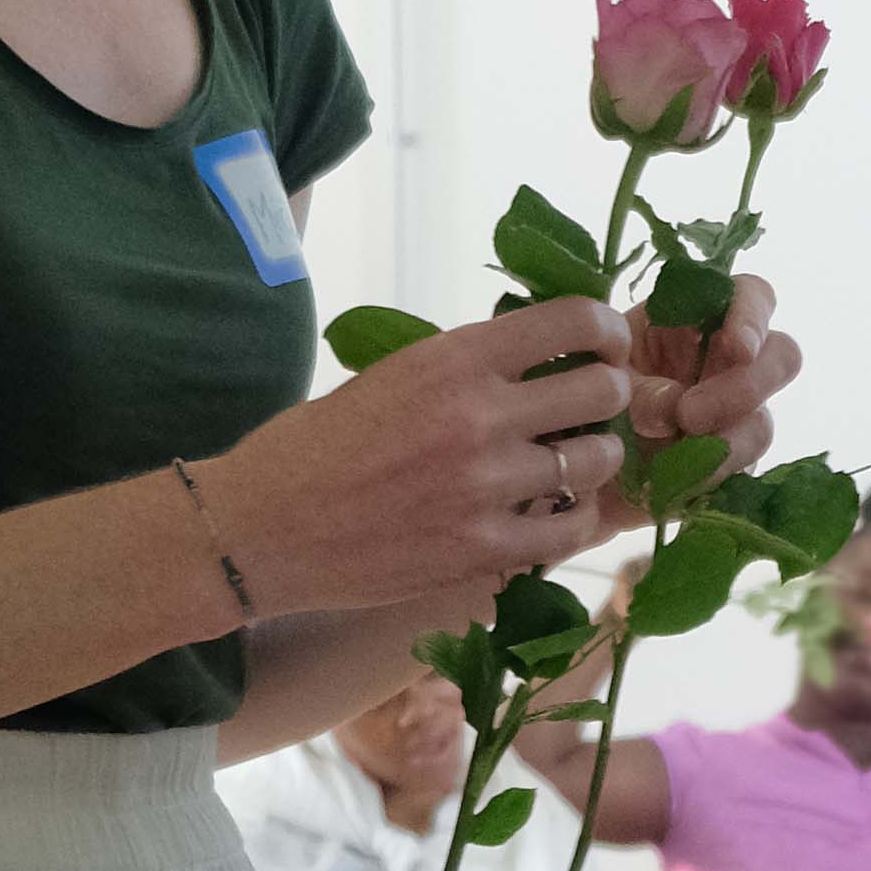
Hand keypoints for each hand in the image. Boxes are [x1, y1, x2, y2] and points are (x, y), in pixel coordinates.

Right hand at [207, 299, 631, 618]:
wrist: (261, 528)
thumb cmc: (318, 444)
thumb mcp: (396, 373)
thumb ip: (470, 365)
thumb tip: (545, 355)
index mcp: (455, 358)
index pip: (575, 319)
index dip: (607, 328)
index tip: (606, 344)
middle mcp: (480, 416)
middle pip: (602, 388)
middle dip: (609, 393)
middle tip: (594, 408)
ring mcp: (485, 487)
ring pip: (597, 460)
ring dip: (594, 460)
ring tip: (571, 464)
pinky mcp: (482, 551)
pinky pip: (571, 531)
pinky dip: (575, 521)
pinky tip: (556, 515)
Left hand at [598, 273, 803, 531]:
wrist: (565, 467)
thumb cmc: (583, 399)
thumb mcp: (598, 380)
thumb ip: (637, 388)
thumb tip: (676, 409)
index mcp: (695, 320)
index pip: (750, 296)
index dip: (754, 316)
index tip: (739, 347)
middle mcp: (725, 365)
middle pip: (780, 356)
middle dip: (746, 386)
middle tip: (690, 415)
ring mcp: (733, 417)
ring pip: (761, 423)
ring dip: (725, 442)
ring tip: (673, 460)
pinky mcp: (728, 465)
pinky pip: (741, 473)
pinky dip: (711, 479)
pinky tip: (677, 485)